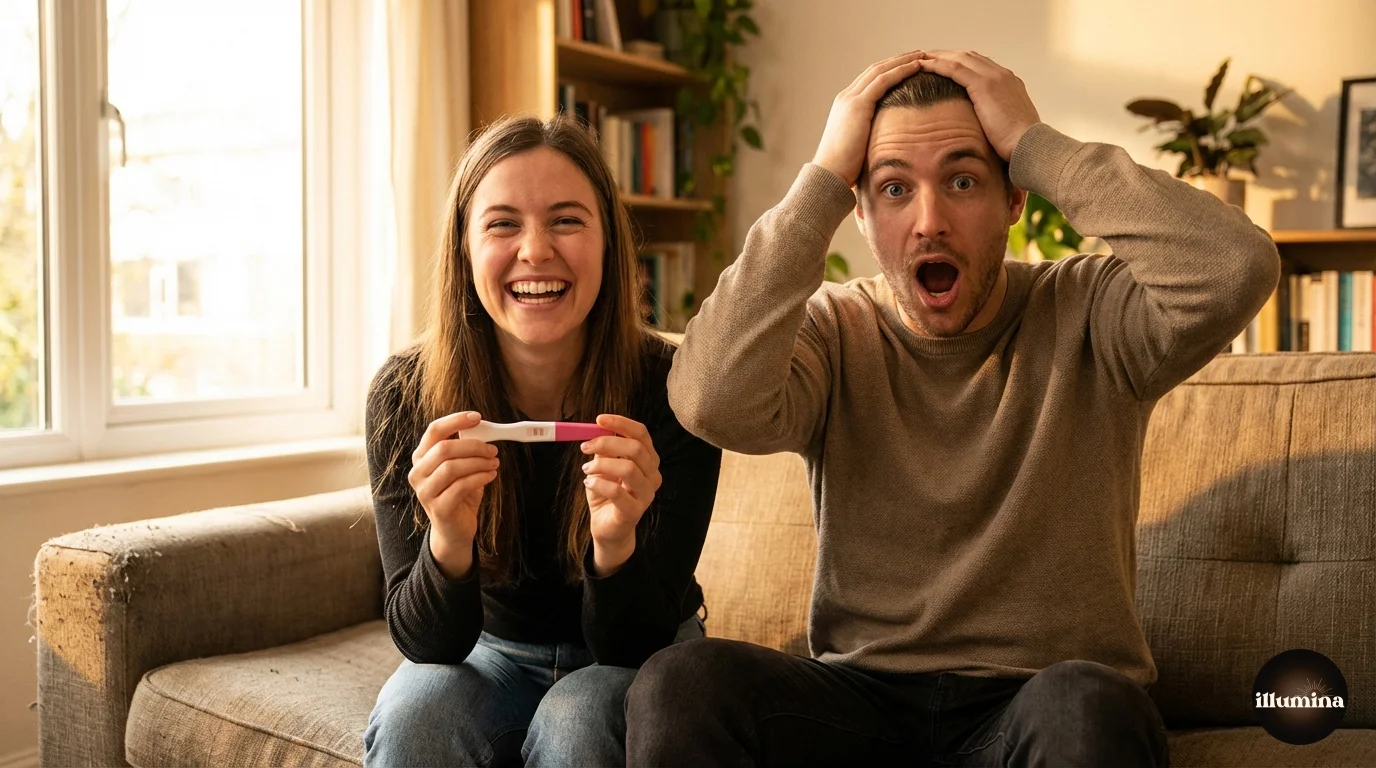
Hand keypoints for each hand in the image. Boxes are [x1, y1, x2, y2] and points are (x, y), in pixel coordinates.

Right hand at [408, 411, 499, 578]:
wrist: (454, 530)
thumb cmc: (459, 494)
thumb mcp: (462, 468)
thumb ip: (467, 451)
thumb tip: (486, 431)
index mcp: (422, 458)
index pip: (434, 431)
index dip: (455, 421)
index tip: (477, 417)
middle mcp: (418, 473)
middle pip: (444, 448)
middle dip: (473, 445)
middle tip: (493, 449)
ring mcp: (425, 492)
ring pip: (451, 467)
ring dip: (478, 462)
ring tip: (494, 464)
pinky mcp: (438, 508)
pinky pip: (460, 486)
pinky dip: (480, 478)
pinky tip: (490, 476)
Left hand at [580, 414, 661, 575]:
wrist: (607, 529)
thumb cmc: (607, 495)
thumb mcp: (602, 467)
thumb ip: (602, 450)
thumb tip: (594, 429)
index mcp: (648, 459)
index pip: (641, 434)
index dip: (621, 424)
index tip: (598, 420)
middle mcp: (652, 475)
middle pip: (636, 448)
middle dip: (606, 443)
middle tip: (584, 446)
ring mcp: (646, 494)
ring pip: (629, 468)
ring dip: (601, 465)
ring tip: (586, 470)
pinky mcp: (635, 511)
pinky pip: (617, 492)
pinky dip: (599, 484)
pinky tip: (589, 483)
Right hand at [813, 50, 926, 184]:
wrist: (828, 174)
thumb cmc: (844, 170)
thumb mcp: (859, 147)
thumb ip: (870, 137)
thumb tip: (885, 145)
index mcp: (845, 106)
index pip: (869, 81)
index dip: (889, 71)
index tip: (907, 67)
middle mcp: (846, 98)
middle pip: (875, 70)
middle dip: (897, 60)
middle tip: (918, 54)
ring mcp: (850, 99)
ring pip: (880, 70)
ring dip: (902, 60)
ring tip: (922, 55)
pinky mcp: (858, 105)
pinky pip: (884, 80)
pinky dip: (901, 70)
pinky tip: (918, 66)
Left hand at [914, 50, 1039, 160]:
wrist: (1030, 146)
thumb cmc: (1019, 146)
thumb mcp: (1007, 128)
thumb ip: (995, 120)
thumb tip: (982, 131)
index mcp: (1010, 84)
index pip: (981, 66)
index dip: (960, 64)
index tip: (944, 67)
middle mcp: (1003, 75)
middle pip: (969, 57)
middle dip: (947, 55)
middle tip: (927, 58)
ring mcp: (995, 77)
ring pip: (960, 58)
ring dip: (939, 57)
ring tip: (920, 59)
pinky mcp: (984, 85)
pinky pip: (954, 68)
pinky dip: (937, 65)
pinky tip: (923, 66)